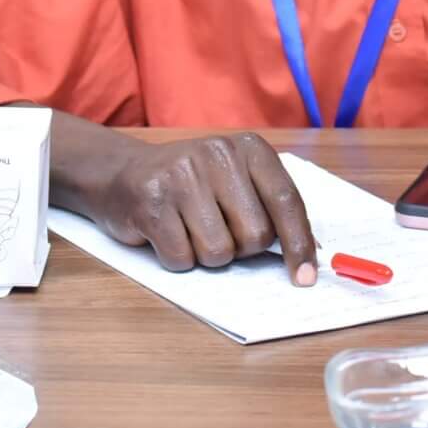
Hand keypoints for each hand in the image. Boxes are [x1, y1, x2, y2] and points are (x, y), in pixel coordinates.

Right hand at [49, 115, 317, 281]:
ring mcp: (183, 176)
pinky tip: (165, 233)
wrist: (120, 174)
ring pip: (219, 253)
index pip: (286, 201)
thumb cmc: (190, 187)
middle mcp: (219, 155)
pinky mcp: (153, 201)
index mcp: (249, 148)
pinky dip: (176, 259)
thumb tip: (307, 256)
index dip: (299, 244)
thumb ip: (269, 209)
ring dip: (205, 255)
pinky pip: (182, 259)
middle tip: (216, 229)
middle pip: (255, 235)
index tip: (304, 278)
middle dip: (240, 248)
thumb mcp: (235, 181)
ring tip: (187, 229)